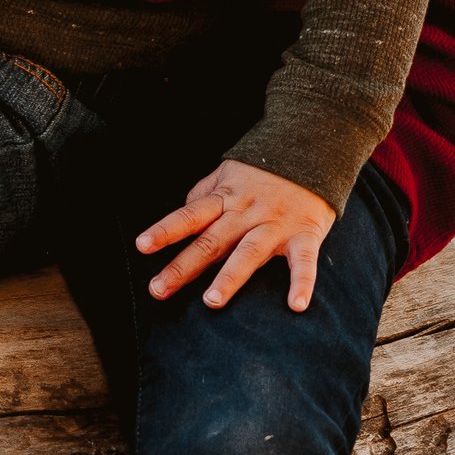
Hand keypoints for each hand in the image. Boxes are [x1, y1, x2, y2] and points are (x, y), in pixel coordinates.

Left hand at [136, 161, 333, 311]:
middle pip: (211, 242)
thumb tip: (182, 212)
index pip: (189, 215)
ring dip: (230, 277)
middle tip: (158, 290)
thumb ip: (204, 194)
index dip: (165, 230)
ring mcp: (275, 224)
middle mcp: (246, 213)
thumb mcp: (228, 173)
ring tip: (211, 301)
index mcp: (225, 198)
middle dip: (183, 267)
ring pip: (249, 253)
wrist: (312, 149)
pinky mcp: (304, 234)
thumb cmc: (264, 169)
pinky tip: (296, 306)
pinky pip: (304, 261)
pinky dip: (302, 283)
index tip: (142, 246)